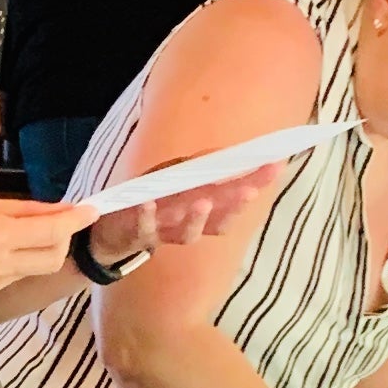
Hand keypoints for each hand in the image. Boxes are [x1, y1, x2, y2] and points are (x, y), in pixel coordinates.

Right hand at [0, 193, 92, 309]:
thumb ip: (22, 210)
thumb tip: (61, 210)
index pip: (52, 231)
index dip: (76, 220)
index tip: (92, 210)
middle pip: (52, 257)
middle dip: (62, 238)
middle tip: (59, 220)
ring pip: (33, 270)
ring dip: (37, 251)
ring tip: (19, 234)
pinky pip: (12, 279)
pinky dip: (15, 264)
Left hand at [85, 163, 286, 265]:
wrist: (110, 233)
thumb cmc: (149, 202)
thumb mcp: (174, 177)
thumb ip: (200, 166)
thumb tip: (228, 151)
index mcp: (204, 209)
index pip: (237, 194)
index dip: (257, 181)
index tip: (277, 164)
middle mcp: (191, 225)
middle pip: (220, 217)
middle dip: (236, 203)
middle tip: (252, 190)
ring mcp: (166, 233)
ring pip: (188, 233)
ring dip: (197, 218)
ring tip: (203, 202)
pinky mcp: (140, 236)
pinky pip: (145, 228)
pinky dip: (147, 217)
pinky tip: (149, 203)